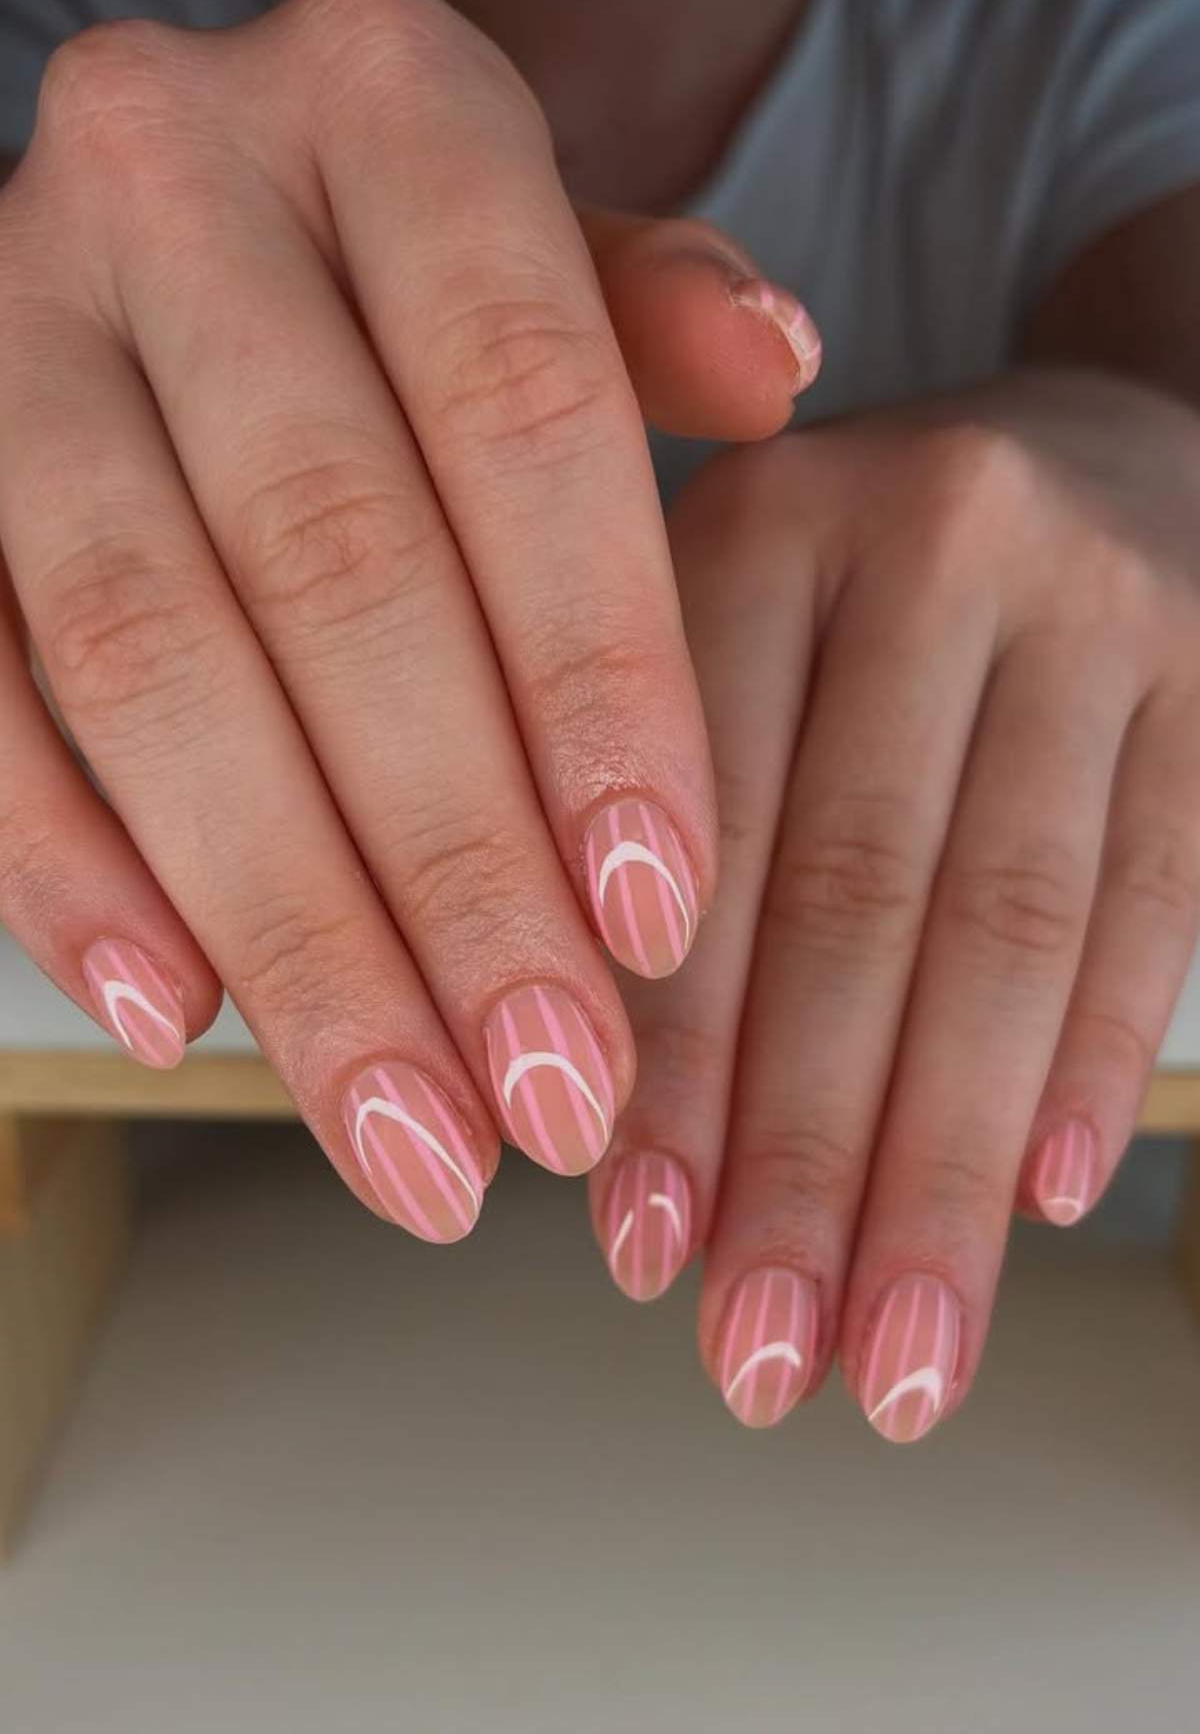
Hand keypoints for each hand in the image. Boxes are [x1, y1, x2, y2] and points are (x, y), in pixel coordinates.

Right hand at [0, 0, 818, 1238]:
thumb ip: (651, 317)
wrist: (221, 188)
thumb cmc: (429, 263)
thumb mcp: (562, 245)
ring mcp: (19, 322)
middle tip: (550, 1092)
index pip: (522, 410)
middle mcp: (174, 180)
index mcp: (383, 103)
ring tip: (405, 1126)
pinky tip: (181, 1014)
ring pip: (146, 653)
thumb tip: (780, 370)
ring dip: (288, 922)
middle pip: (332, 566)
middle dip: (453, 864)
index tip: (660, 920)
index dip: (598, 681)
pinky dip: (67, 864)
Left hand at [590, 370, 1199, 1438]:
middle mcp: (931, 540)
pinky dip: (1092, 1058)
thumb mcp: (748, 627)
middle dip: (802, 1161)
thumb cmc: (882, 585)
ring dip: (943, 1168)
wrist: (1108, 445)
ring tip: (893, 1351)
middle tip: (760, 1357)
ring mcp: (1099, 603)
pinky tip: (1041, 1203)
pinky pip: (1160, 897)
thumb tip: (607, 1124)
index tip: (637, 1246)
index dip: (669, 1063)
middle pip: (856, 903)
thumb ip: (676, 819)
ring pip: (1008, 926)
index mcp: (761, 530)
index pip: (704, 839)